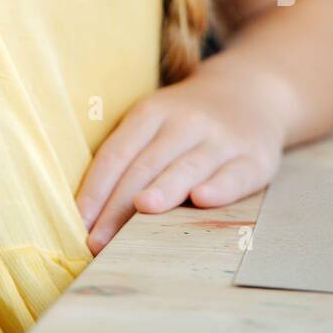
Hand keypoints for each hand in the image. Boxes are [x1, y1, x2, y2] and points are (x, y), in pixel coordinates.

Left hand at [75, 61, 288, 254]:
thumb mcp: (154, 121)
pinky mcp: (254, 158)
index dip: (96, 188)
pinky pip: (235, 174)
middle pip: (146, 165)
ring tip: (144, 209)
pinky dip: (219, 186)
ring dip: (164, 188)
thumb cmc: (186, 121)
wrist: (251, 92)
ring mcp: (220, 139)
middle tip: (98, 240)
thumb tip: (88, 210)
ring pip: (187, 166)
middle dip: (119, 205)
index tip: (78, 221)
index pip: (117, 153)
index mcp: (151, 113)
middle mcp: (185, 122)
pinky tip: (202, 199)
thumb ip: (128, 156)